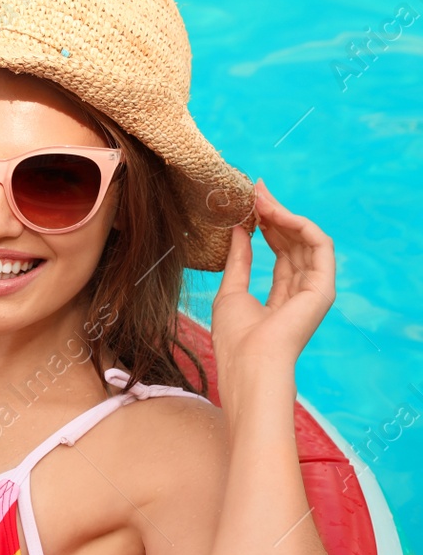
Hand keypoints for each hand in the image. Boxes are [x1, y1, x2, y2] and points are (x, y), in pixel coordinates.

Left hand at [211, 180, 334, 386]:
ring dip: (283, 214)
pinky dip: (298, 224)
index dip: (267, 227)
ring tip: (259, 198)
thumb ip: (239, 259)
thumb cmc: (236, 337)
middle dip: (275, 214)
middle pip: (295, 242)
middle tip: (255, 191)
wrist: (248, 363)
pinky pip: (318, 244)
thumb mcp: (231, 290)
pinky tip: (275, 214)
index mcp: (283, 296)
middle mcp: (303, 291)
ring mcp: (316, 289)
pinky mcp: (324, 287)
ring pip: (306, 239)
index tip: (250, 203)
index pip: (281, 253)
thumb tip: (238, 229)